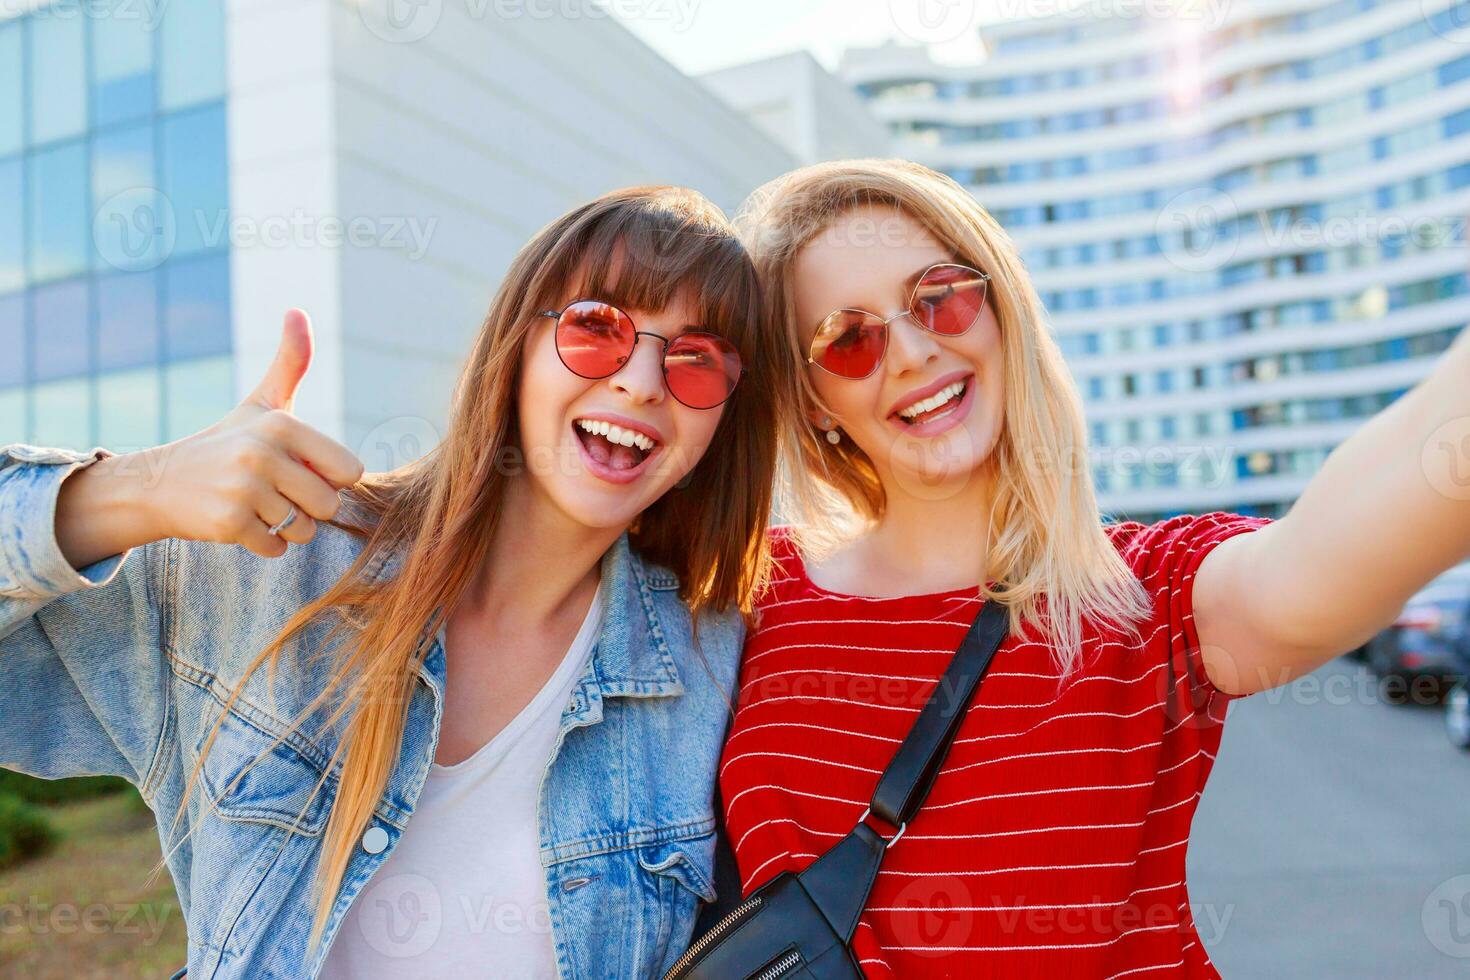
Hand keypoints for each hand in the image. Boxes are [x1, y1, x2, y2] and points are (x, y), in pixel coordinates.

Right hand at [138, 308, 364, 556]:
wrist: (161, 482)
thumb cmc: (227, 442)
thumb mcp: (263, 403)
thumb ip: (291, 362)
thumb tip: (298, 311)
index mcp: (283, 425)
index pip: (349, 471)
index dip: (329, 477)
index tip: (300, 469)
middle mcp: (264, 453)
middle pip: (329, 505)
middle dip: (308, 508)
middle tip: (276, 492)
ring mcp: (244, 489)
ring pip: (303, 531)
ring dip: (284, 527)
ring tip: (254, 505)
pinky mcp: (228, 522)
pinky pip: (276, 549)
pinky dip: (263, 544)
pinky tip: (239, 521)